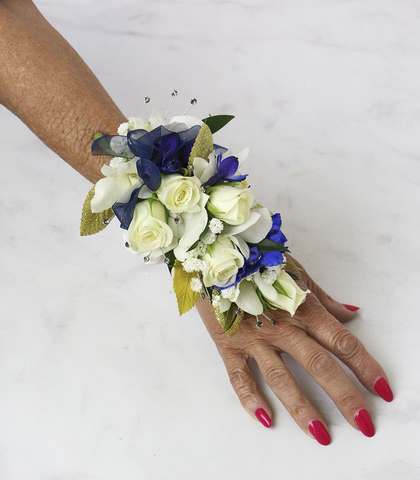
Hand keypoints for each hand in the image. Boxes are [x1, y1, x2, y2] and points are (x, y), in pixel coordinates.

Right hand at [196, 257, 392, 444]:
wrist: (213, 258)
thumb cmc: (258, 263)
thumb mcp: (295, 273)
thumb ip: (323, 298)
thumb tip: (351, 314)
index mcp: (302, 308)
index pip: (342, 341)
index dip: (365, 366)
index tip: (382, 390)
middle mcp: (282, 326)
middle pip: (319, 364)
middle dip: (344, 395)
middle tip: (364, 424)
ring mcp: (254, 337)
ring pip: (281, 377)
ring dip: (302, 407)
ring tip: (321, 434)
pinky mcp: (229, 344)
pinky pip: (239, 376)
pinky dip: (250, 398)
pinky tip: (265, 418)